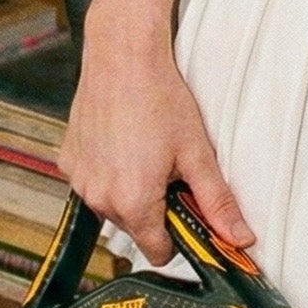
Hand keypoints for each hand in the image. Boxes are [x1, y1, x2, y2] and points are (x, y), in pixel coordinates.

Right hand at [58, 0, 253, 267]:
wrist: (122, 56)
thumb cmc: (160, 98)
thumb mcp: (197, 153)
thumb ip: (217, 202)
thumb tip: (240, 238)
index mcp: (133, 202)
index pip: (158, 251)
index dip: (179, 236)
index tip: (189, 212)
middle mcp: (98, 198)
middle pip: (136, 227)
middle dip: (155, 208)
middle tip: (170, 169)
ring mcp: (79, 180)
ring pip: (113, 206)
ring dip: (130, 190)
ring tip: (146, 151)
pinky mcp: (67, 161)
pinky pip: (93, 183)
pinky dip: (108, 172)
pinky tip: (123, 142)